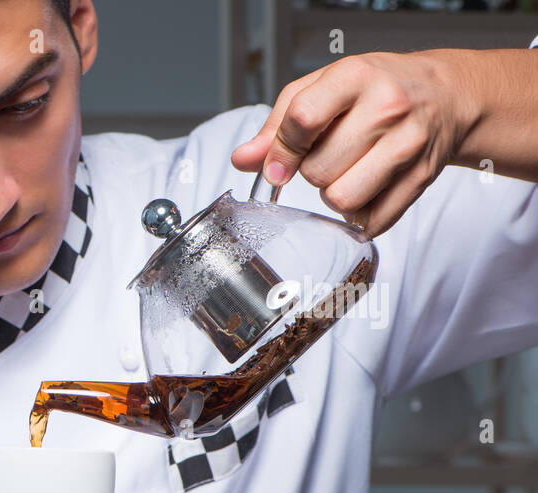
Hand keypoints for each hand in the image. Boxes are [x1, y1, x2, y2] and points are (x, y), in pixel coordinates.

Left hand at [231, 51, 473, 237]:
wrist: (445, 95)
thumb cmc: (376, 89)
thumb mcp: (323, 88)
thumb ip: (277, 125)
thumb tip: (242, 159)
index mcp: (356, 77)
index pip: (302, 120)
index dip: (281, 151)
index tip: (279, 165)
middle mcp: (387, 107)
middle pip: (317, 169)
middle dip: (312, 171)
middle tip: (331, 154)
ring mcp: (409, 144)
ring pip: (340, 198)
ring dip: (333, 195)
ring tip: (347, 172)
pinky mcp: (421, 178)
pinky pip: (370, 220)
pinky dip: (359, 214)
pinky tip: (367, 188)